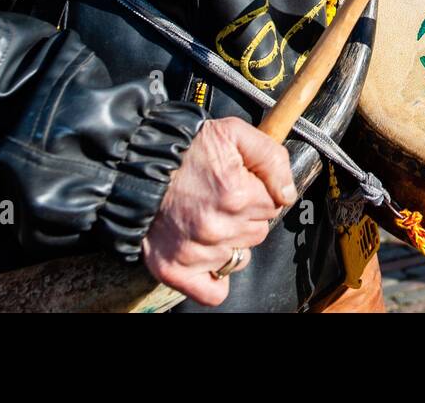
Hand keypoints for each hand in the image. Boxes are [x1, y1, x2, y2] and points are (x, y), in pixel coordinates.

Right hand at [141, 117, 295, 305]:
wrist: (137, 162)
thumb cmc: (185, 148)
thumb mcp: (234, 132)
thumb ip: (271, 157)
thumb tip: (287, 193)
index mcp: (236, 193)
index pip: (275, 203)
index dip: (260, 190)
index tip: (240, 182)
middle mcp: (218, 227)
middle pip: (259, 232)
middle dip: (247, 215)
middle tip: (220, 198)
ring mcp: (196, 252)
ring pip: (239, 257)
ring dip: (230, 241)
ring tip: (207, 217)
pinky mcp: (175, 269)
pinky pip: (214, 292)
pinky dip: (215, 278)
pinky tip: (208, 255)